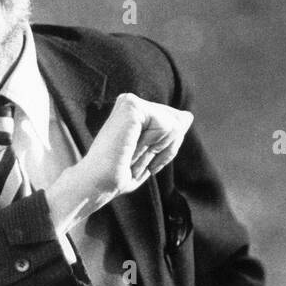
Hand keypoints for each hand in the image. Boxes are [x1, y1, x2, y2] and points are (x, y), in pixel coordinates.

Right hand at [77, 92, 193, 203]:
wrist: (97, 183)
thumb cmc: (118, 175)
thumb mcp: (151, 153)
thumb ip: (169, 133)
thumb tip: (187, 116)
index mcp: (134, 111)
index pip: (173, 124)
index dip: (165, 149)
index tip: (140, 162)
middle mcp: (131, 102)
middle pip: (177, 123)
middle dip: (164, 149)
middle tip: (134, 160)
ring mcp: (130, 102)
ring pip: (175, 125)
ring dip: (158, 150)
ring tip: (131, 156)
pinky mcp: (132, 107)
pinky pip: (167, 126)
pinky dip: (155, 146)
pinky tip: (132, 150)